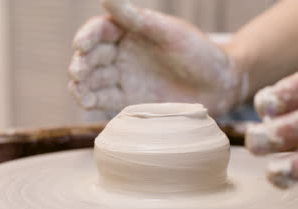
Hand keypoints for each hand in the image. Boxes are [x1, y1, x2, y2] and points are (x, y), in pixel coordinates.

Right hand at [68, 0, 246, 116]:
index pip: (100, 31)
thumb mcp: (169, 32)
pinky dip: (92, 100)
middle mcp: (123, 54)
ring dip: (82, 84)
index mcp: (131, 31)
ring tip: (79, 90)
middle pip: (92, 56)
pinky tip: (87, 101)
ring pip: (94, 79)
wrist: (219, 86)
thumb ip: (137, 18)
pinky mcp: (128, 100)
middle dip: (82, 63)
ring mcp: (124, 78)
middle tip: (78, 72)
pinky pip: (104, 99)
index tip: (81, 45)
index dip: (87, 37)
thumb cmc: (199, 53)